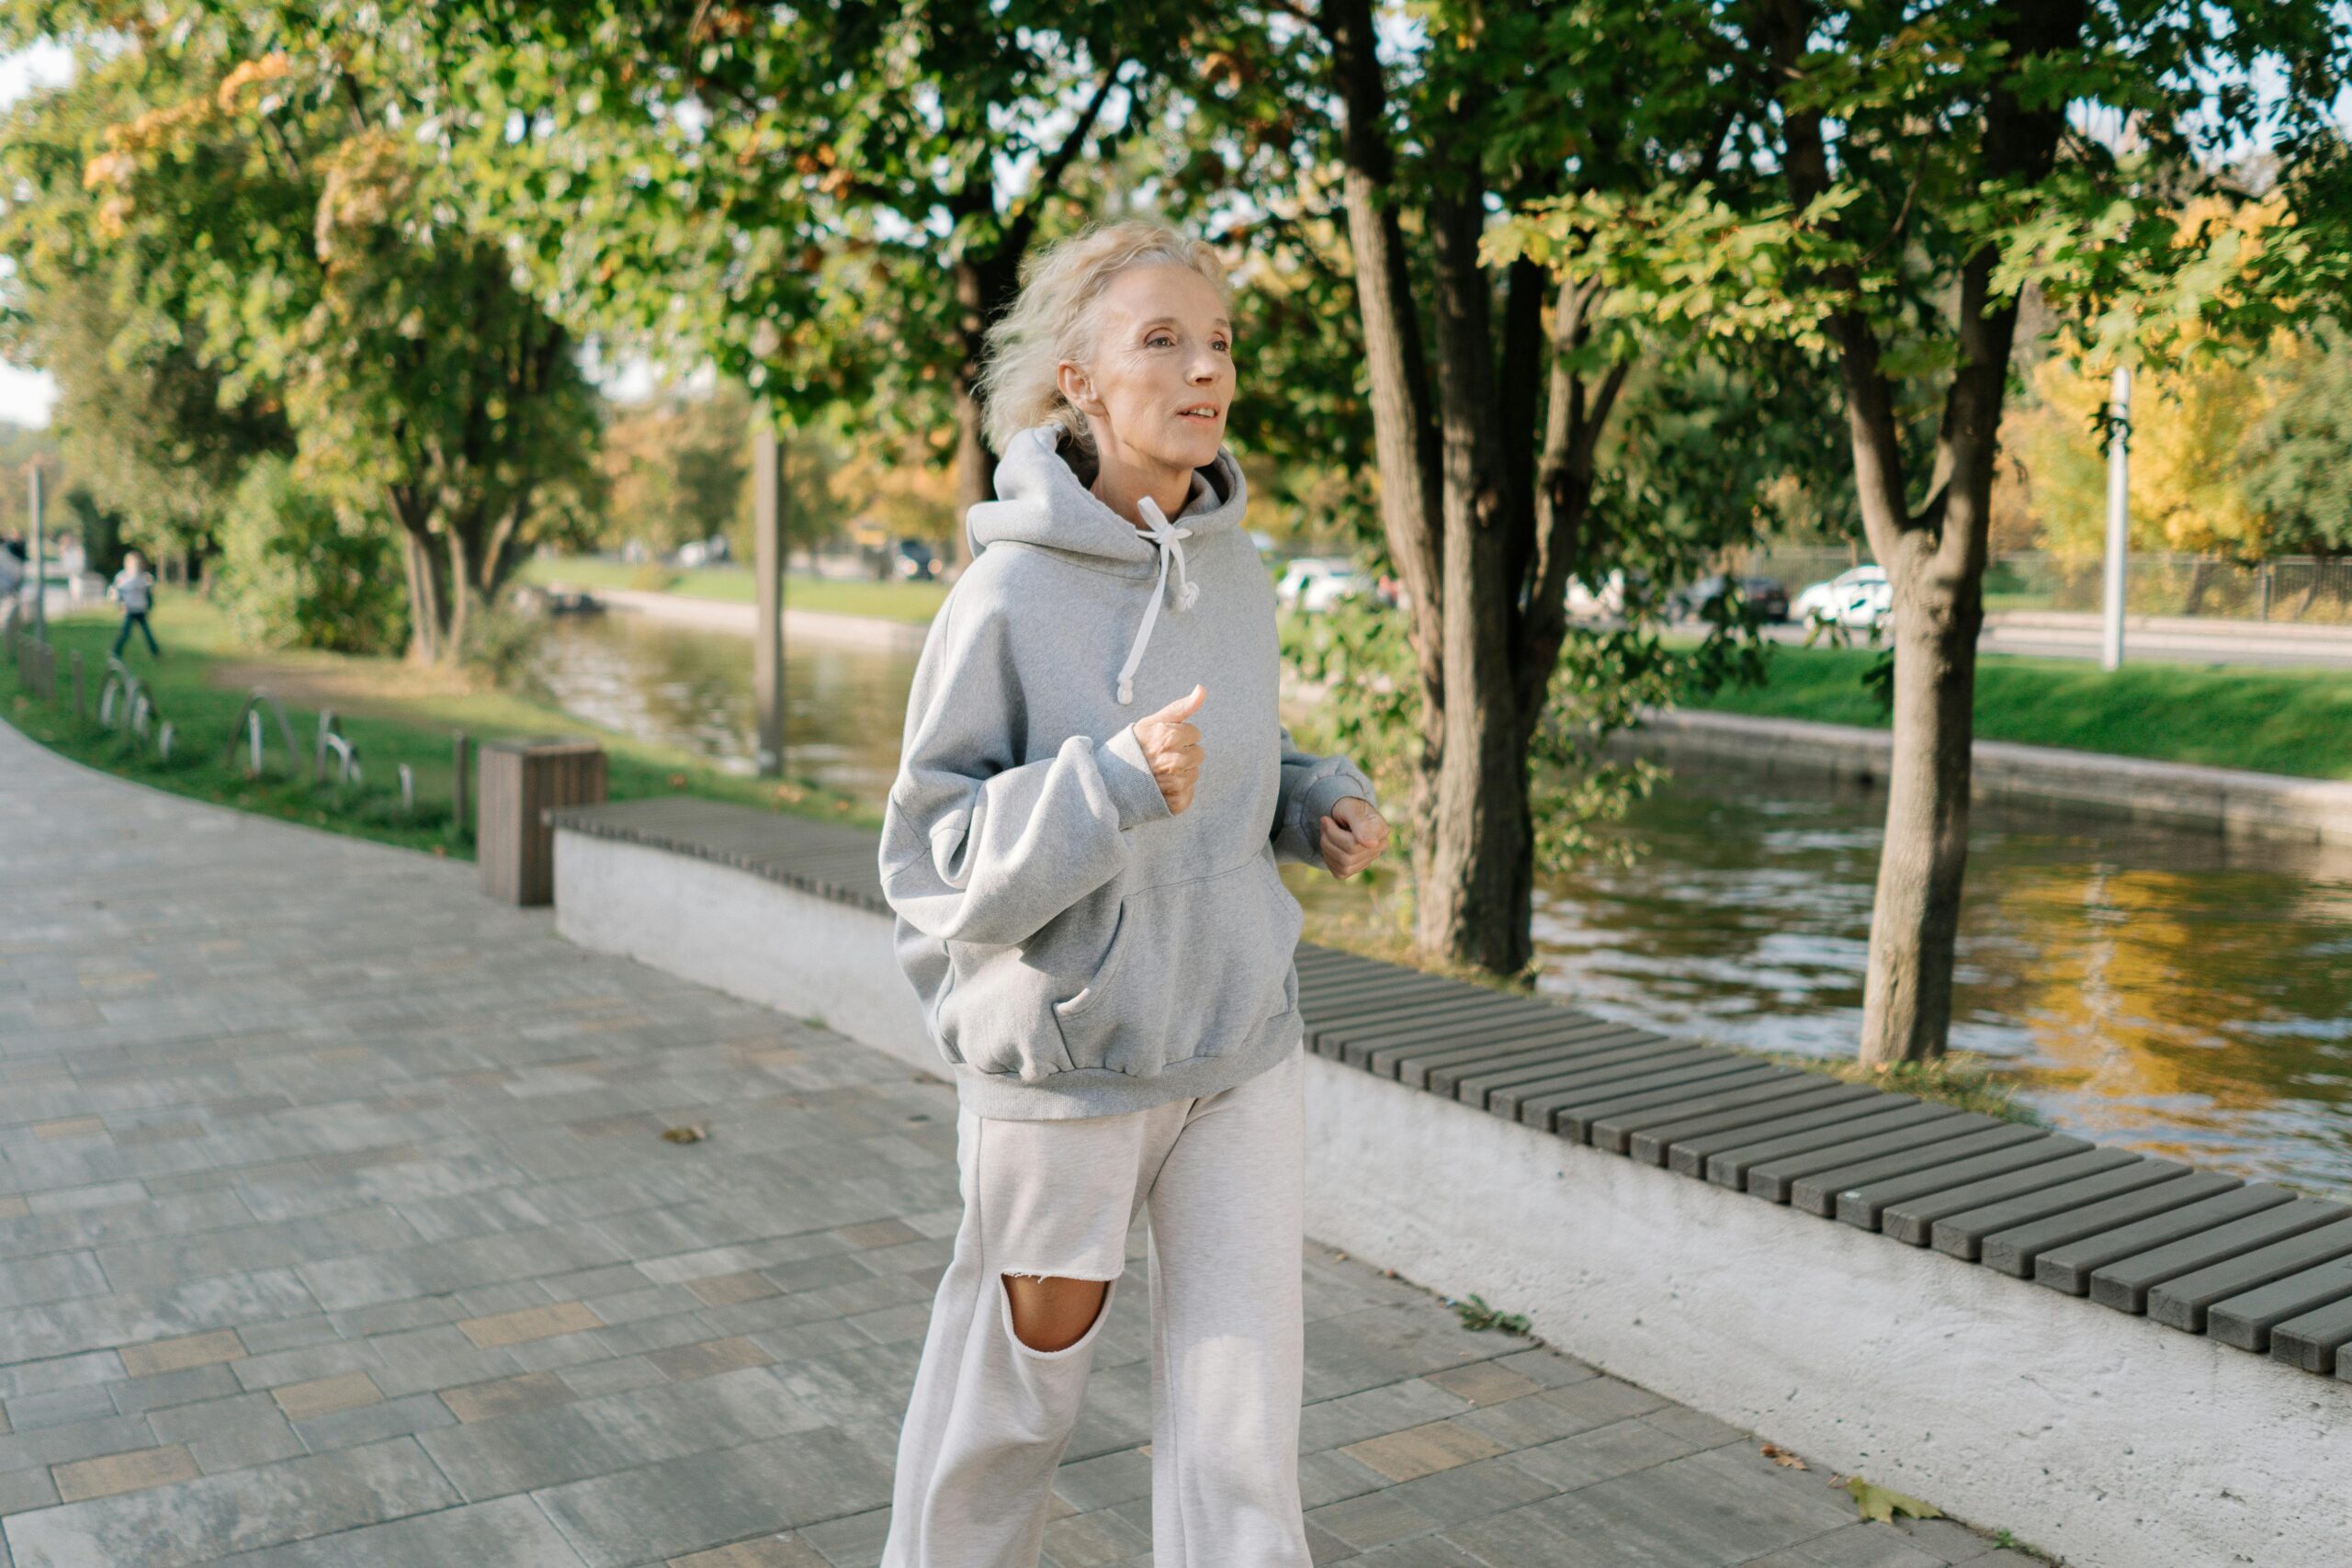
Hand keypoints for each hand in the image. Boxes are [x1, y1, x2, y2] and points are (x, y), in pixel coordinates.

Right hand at [1132, 683, 1205, 814]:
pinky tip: (1161, 788)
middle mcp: (1173, 761)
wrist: (1108, 782)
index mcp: (1168, 737)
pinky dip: (1178, 791)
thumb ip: (1180, 707)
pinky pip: (1189, 792)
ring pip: (1195, 773)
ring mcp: (1174, 784)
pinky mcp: (1176, 802)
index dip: (1180, 736)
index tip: (1163, 742)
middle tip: (1161, 758)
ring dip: (1181, 773)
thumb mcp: (1152, 722)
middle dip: (1183, 753)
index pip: (1195, 733)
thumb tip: (1201, 689)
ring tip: (1159, 773)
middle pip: (1198, 753)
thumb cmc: (1132, 748)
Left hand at [1318, 795, 1388, 877]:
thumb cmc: (1347, 808)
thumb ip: (1360, 823)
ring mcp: (1369, 860)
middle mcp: (1379, 847)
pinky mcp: (1357, 869)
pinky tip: (1330, 846)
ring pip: (1344, 866)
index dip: (1334, 833)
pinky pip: (1340, 873)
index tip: (1325, 819)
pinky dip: (1329, 859)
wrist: (1342, 812)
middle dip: (1329, 841)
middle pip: (1348, 857)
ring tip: (1325, 833)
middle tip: (1324, 825)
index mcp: (1381, 830)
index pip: (1354, 844)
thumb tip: (1372, 844)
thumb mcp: (1350, 808)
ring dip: (1327, 849)